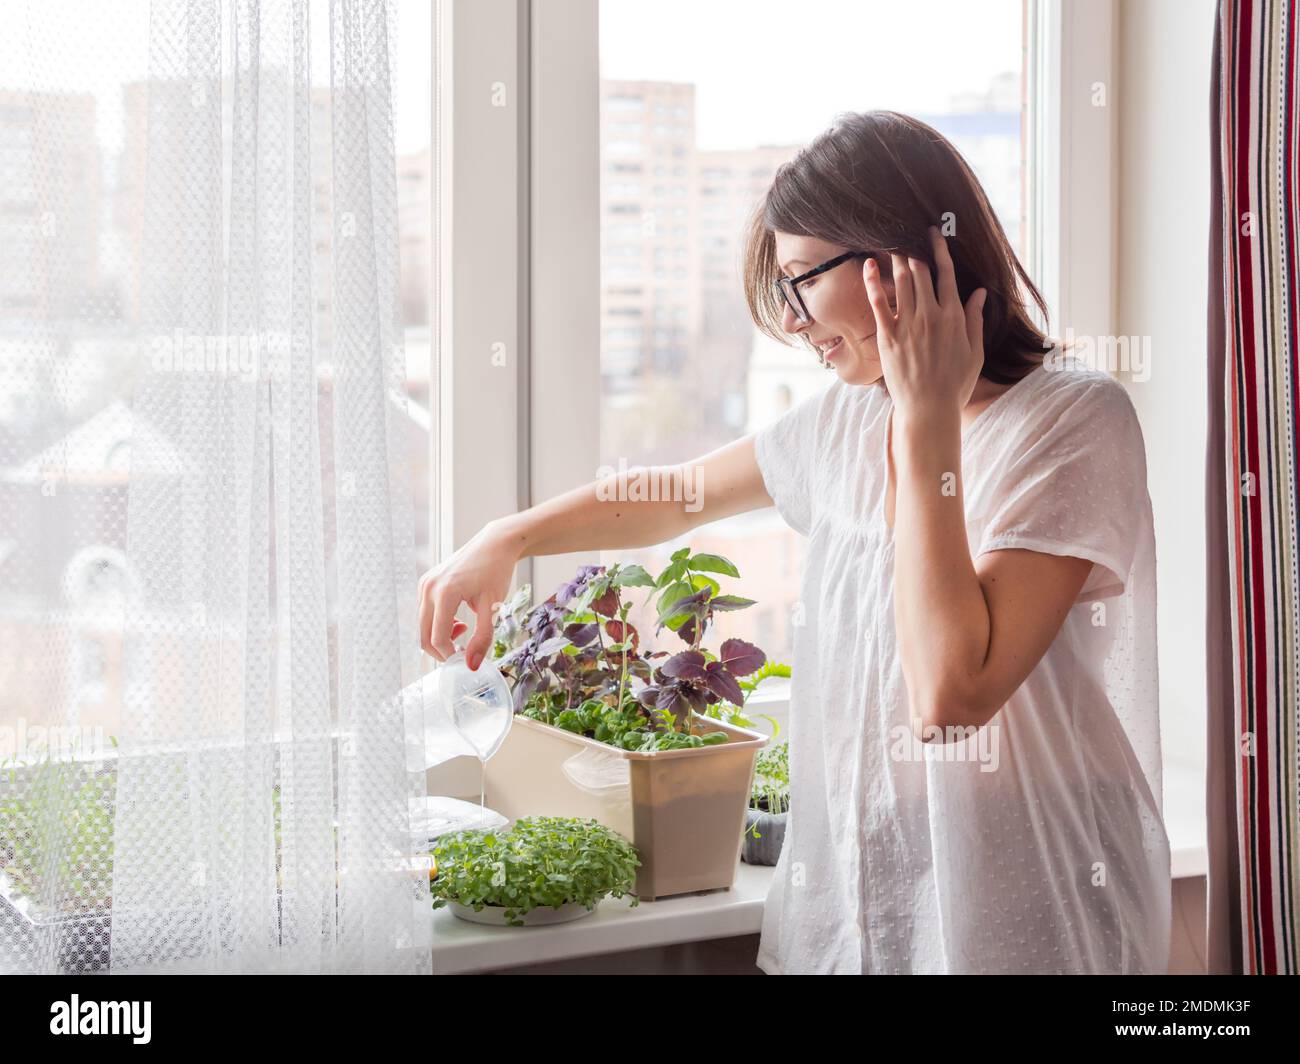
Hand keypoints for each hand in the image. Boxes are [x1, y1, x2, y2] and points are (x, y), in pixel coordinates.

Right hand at [418, 521, 519, 668]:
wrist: (495, 544)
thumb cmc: (497, 571)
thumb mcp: (493, 607)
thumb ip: (483, 637)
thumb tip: (472, 665)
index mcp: (445, 593)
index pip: (438, 637)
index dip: (451, 654)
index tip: (467, 659)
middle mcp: (429, 588)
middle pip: (423, 635)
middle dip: (442, 650)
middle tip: (463, 651)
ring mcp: (424, 584)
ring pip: (422, 625)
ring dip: (440, 636)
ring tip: (464, 629)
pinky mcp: (426, 583)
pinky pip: (425, 613)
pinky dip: (437, 623)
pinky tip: (457, 619)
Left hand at [862, 225, 985, 422]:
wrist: (929, 409)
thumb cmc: (955, 384)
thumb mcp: (975, 351)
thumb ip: (975, 319)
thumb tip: (979, 292)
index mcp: (953, 316)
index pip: (946, 274)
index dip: (939, 250)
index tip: (933, 233)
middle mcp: (930, 315)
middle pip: (920, 272)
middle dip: (913, 248)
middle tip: (904, 230)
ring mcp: (908, 325)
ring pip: (901, 282)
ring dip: (895, 258)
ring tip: (889, 239)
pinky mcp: (888, 336)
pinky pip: (878, 304)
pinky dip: (873, 282)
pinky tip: (868, 264)